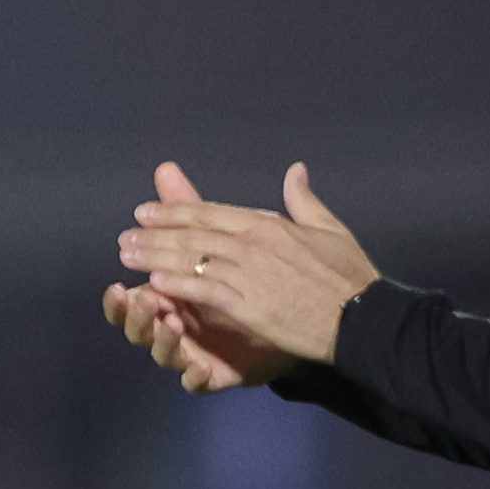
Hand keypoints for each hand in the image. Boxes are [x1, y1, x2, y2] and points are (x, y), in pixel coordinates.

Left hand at [117, 160, 378, 364]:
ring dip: (155, 257)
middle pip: (193, 234)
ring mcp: (250, 275)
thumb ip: (304, 200)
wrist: (364, 318)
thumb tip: (295, 170)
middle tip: (125, 235)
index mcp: (269, 225)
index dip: (174, 211)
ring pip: (192, 260)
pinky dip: (178, 284)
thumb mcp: (331, 229)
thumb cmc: (349, 277)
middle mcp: (254, 245)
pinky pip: (205, 291)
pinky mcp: (249, 306)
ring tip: (127, 256)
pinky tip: (153, 283)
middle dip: (155, 233)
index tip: (146, 211)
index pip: (210, 212)